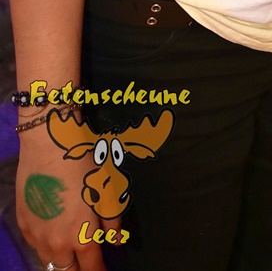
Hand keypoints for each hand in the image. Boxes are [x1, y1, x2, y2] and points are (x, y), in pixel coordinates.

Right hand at [17, 126, 107, 270]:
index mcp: (81, 237)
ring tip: (70, 252)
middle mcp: (56, 243)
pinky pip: (35, 246)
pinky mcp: (23, 224)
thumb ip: (112, 221)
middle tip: (86, 262)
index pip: (91, 268)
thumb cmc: (85, 164)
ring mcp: (36, 236)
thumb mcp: (107, 189)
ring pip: (49, 261)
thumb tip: (116, 242)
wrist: (49, 144)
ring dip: (60, 260)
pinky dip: (45, 245)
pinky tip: (52, 235)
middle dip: (78, 270)